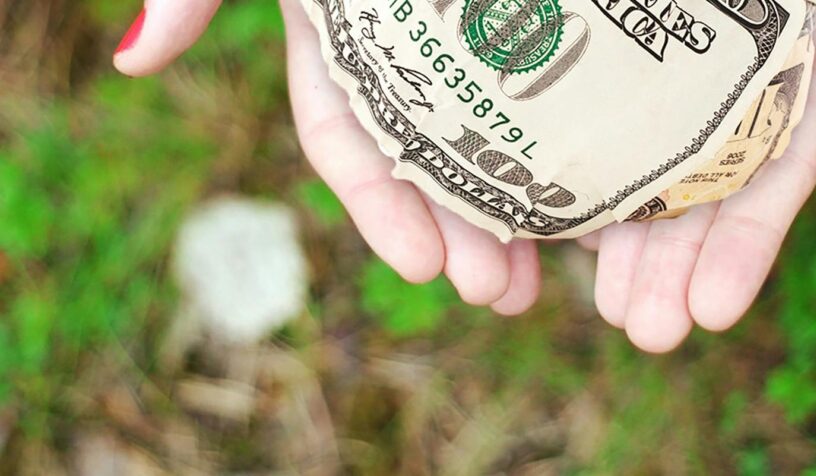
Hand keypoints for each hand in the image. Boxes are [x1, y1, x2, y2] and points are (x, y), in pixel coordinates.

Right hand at [113, 0, 541, 314]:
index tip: (428, 269)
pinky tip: (599, 206)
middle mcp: (405, 53)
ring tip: (554, 280)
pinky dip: (572, 152)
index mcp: (341, 39)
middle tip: (506, 295)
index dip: (384, 210)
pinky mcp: (534, 31)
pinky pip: (552, 99)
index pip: (352, 143)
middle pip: (430, 164)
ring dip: (520, 217)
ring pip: (494, 144)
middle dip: (463, 235)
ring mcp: (467, 46)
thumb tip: (134, 61)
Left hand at [582, 0, 815, 352]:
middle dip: (669, 264)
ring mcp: (660, 52)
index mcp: (789, 54)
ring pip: (629, 153)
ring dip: (608, 234)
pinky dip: (559, 158)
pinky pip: (576, 101)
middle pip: (695, 183)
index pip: (774, 169)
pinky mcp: (603, 29)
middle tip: (639, 332)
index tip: (714, 312)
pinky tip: (532, 216)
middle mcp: (723, 66)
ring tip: (583, 303)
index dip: (746, 245)